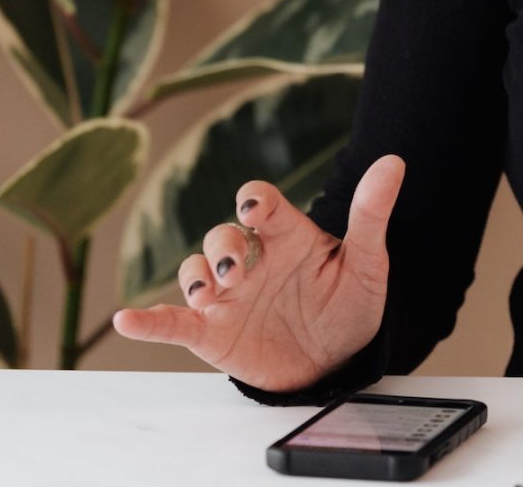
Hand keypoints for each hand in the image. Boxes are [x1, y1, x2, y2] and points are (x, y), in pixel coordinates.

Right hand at [112, 153, 405, 391]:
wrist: (338, 360)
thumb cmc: (348, 305)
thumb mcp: (367, 262)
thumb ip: (372, 214)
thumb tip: (394, 163)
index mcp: (285, 237)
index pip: (262, 204)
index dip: (255, 200)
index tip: (255, 208)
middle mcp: (251, 262)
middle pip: (222, 238)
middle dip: (223, 248)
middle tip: (237, 269)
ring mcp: (228, 297)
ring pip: (195, 272)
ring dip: (197, 277)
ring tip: (211, 293)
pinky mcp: (212, 332)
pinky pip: (173, 323)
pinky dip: (147, 321)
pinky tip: (127, 319)